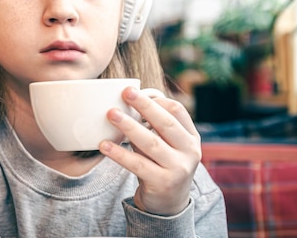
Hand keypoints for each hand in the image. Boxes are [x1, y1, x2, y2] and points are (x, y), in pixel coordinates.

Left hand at [99, 86, 200, 215]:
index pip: (177, 111)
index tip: (135, 92)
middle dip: (145, 106)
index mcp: (191, 138)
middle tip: (126, 92)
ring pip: (151, 143)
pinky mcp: (162, 183)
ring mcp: (178, 169)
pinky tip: (104, 145)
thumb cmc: (162, 165)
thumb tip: (128, 101)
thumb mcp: (168, 146)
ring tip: (111, 114)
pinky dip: (120, 154)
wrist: (169, 205)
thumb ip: (156, 127)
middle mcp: (190, 152)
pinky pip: (138, 165)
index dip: (157, 100)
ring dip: (129, 126)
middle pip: (166, 123)